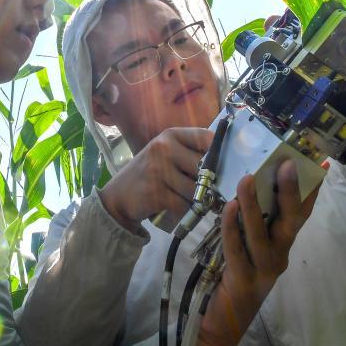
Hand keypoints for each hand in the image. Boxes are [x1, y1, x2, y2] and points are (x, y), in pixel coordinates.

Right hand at [98, 127, 213, 232]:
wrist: (118, 197)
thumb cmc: (149, 175)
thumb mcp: (166, 155)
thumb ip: (190, 154)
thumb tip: (227, 165)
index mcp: (171, 135)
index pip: (208, 139)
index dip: (219, 154)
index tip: (222, 166)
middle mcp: (164, 147)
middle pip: (205, 167)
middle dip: (208, 183)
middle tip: (204, 191)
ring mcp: (159, 169)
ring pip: (197, 189)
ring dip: (196, 200)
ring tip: (187, 200)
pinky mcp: (156, 191)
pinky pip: (184, 204)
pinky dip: (185, 211)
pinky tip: (177, 208)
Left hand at [195, 159, 320, 345]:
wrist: (219, 325)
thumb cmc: (232, 280)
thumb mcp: (247, 249)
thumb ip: (252, 225)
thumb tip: (252, 187)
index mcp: (282, 249)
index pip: (301, 216)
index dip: (311, 191)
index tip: (322, 165)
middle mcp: (279, 258)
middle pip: (290, 223)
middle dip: (291, 193)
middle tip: (288, 165)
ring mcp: (262, 271)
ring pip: (261, 235)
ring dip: (254, 205)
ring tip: (248, 178)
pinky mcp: (242, 281)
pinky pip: (236, 249)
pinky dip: (232, 227)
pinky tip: (228, 207)